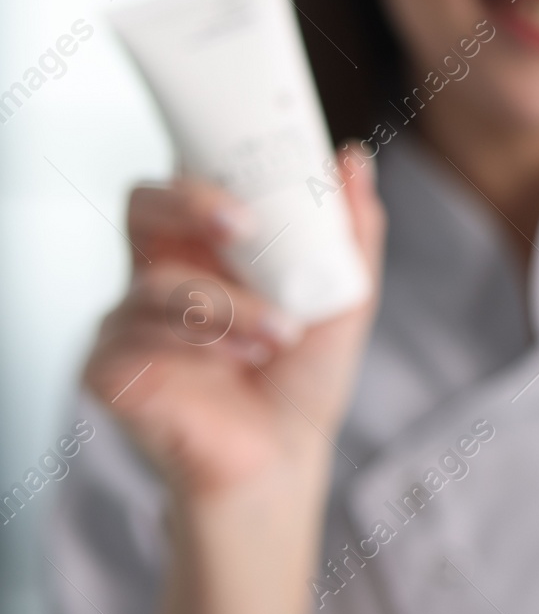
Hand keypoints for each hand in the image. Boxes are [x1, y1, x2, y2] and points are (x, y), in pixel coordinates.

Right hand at [84, 145, 385, 497]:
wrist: (284, 454)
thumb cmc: (301, 373)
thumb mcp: (344, 295)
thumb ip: (351, 229)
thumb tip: (352, 159)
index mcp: (206, 246)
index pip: (188, 180)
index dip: (210, 166)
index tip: (257, 176)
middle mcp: (160, 271)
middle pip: (142, 205)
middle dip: (190, 204)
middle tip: (244, 225)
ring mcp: (129, 318)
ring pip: (158, 282)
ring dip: (229, 304)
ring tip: (282, 332)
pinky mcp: (109, 366)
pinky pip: (137, 336)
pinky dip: (199, 342)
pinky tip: (244, 357)